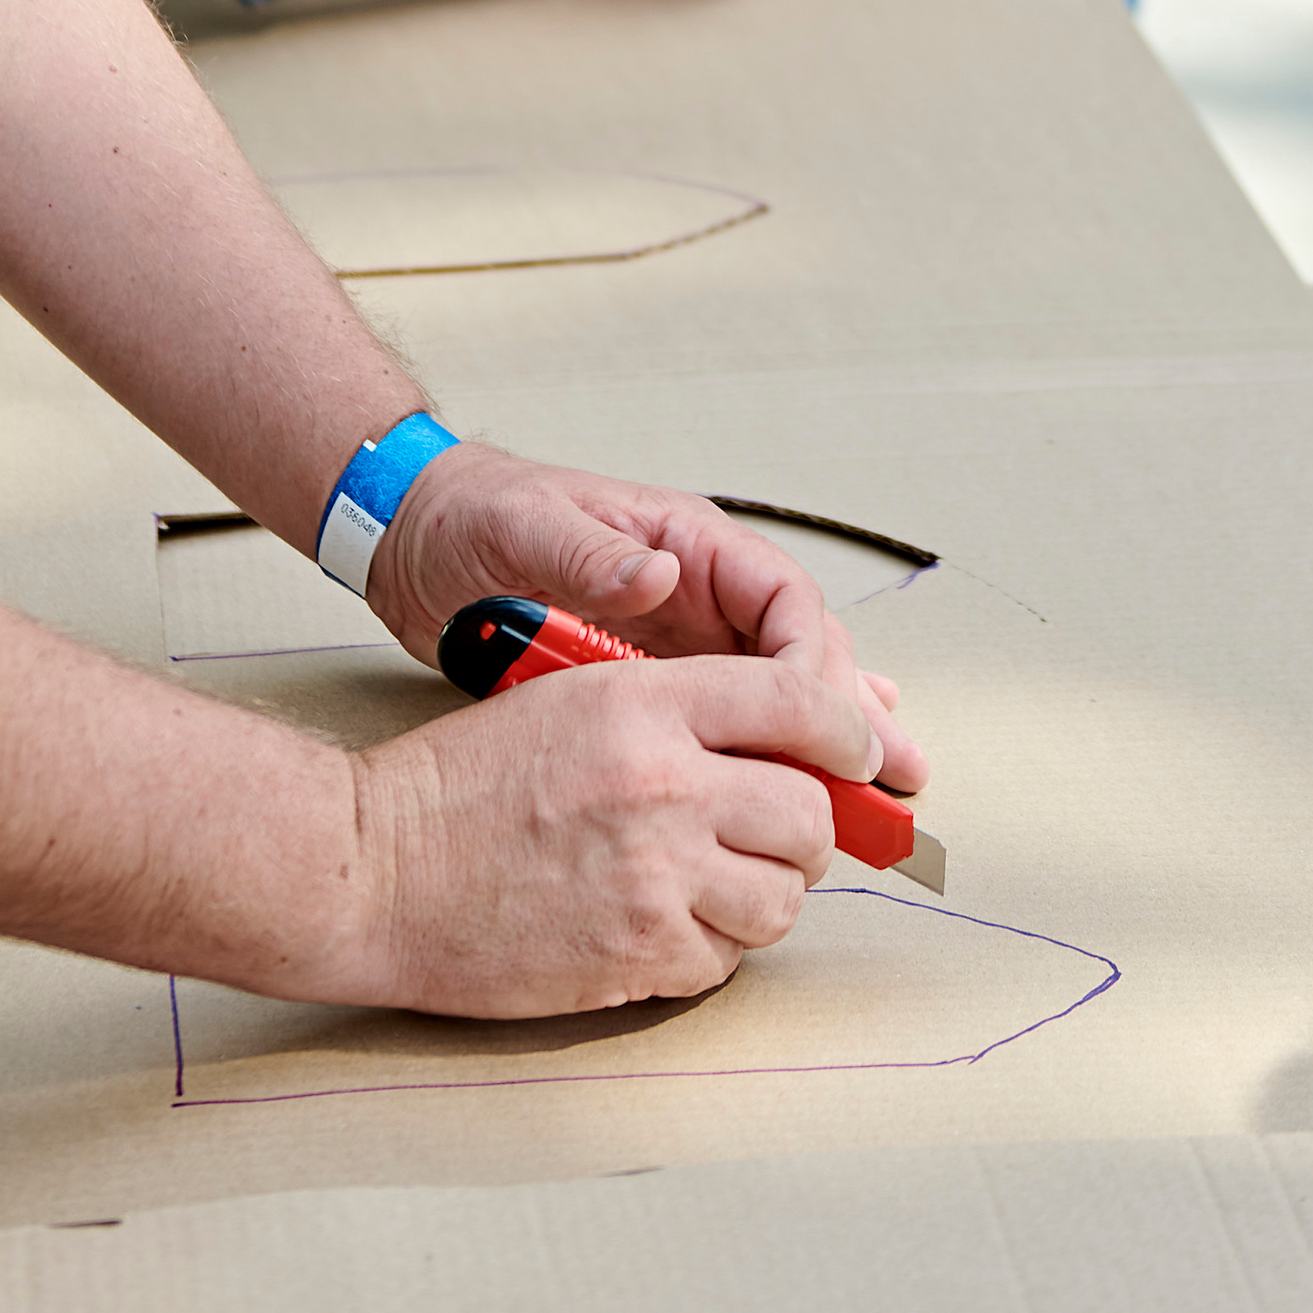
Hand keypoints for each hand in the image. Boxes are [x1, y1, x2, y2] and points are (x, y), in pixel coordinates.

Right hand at [344, 644, 876, 1015]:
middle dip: (801, 829)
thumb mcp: (572, 701)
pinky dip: (709, 950)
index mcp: (646, 704)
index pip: (798, 702)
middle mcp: (665, 786)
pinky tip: (660, 925)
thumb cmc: (458, 785)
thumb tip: (777, 745)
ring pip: (783, 898)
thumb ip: (676, 713)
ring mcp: (655, 878)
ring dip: (761, 894)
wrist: (373, 870)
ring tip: (709, 883)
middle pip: (808, 813)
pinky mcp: (638, 957)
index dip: (846, 732)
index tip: (854, 756)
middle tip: (767, 834)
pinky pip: (727, 961)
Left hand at [371, 443, 928, 795]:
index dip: (817, 663)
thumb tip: (659, 573)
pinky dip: (769, 751)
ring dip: (826, 740)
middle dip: (850, 712)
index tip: (834, 725)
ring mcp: (674, 634)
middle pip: (797, 651)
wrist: (412, 538)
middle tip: (899, 775)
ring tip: (883, 796)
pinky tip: (801, 788)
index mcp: (683, 541)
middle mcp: (694, 586)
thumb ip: (590, 552)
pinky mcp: (646, 677)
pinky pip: (726, 716)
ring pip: (772, 690)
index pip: (781, 599)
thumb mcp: (524, 527)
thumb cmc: (469, 516)